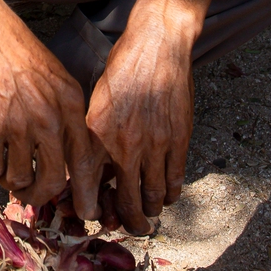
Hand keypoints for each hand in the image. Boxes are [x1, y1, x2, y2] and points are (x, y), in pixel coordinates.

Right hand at [0, 0, 107, 221]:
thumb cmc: (10, 48)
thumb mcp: (51, 74)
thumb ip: (61, 110)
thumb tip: (62, 152)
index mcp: (71, 102)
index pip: (87, 159)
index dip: (86, 191)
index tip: (86, 211)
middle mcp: (50, 117)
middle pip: (55, 179)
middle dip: (42, 197)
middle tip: (30, 198)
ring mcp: (20, 124)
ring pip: (20, 178)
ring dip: (10, 182)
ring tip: (3, 171)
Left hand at [83, 11, 196, 235]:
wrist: (158, 44)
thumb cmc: (122, 69)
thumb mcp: (96, 102)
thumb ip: (93, 137)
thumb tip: (90, 170)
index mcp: (98, 134)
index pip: (90, 186)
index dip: (91, 208)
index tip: (93, 216)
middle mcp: (126, 143)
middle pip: (126, 200)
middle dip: (125, 220)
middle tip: (124, 225)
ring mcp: (156, 143)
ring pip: (154, 196)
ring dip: (149, 211)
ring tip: (145, 214)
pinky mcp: (180, 139)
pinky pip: (175, 180)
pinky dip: (170, 194)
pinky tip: (166, 195)